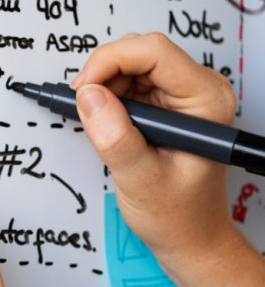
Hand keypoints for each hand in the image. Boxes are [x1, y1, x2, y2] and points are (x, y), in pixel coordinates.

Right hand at [71, 32, 238, 273]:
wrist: (188, 236)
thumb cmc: (178, 215)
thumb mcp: (140, 179)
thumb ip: (114, 136)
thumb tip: (88, 95)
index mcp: (205, 101)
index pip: (154, 52)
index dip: (109, 61)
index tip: (82, 89)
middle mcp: (198, 90)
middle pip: (140, 51)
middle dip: (103, 73)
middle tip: (83, 106)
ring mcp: (181, 95)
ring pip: (130, 62)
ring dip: (103, 85)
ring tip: (97, 122)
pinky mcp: (164, 103)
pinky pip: (128, 80)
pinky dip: (106, 95)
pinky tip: (104, 121)